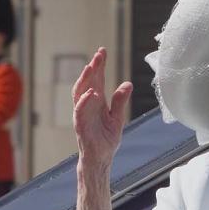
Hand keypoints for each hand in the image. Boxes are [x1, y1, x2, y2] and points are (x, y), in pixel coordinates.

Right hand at [72, 48, 131, 167]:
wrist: (100, 158)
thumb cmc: (106, 139)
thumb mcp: (117, 118)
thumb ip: (120, 101)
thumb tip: (128, 84)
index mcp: (97, 102)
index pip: (96, 80)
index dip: (99, 66)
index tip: (102, 51)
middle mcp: (87, 105)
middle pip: (88, 82)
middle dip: (92, 68)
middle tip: (98, 54)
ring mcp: (83, 114)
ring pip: (80, 93)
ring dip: (85, 80)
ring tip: (91, 67)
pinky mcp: (81, 125)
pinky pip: (80, 111)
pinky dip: (85, 101)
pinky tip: (91, 93)